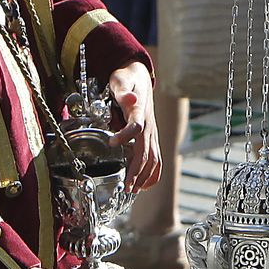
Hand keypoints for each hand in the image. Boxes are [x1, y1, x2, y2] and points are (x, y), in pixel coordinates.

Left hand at [108, 62, 160, 190]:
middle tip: (126, 186)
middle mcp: (148, 126)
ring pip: (153, 159)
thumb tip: (131, 98)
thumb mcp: (121, 80)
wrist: (140, 78)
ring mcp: (152, 134)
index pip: (136, 126)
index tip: (111, 142)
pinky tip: (144, 186)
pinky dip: (153, 175)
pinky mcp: (151, 139)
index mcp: (139, 112)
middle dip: (136, 170)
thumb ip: (123, 90)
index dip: (125, 135)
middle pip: (146, 151)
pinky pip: (157, 160)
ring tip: (132, 189)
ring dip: (143, 176)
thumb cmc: (127, 80)